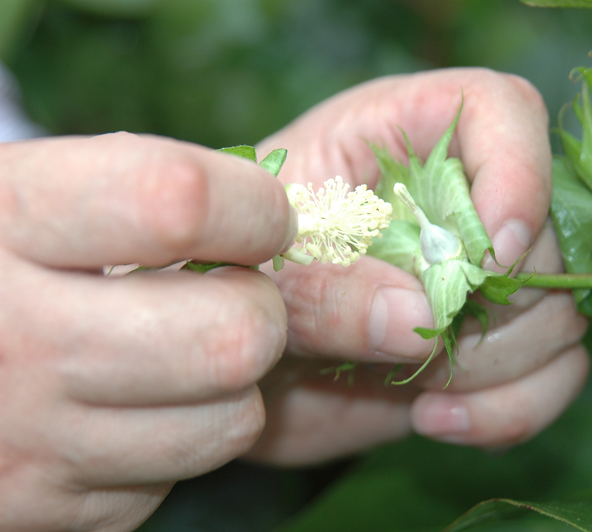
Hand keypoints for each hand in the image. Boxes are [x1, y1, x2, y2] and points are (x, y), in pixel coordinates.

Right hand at [0, 133, 294, 530]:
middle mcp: (17, 335)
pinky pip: (178, 478)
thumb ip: (144, 190)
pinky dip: (176, 441)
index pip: (182, 204)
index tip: (264, 216)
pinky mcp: (49, 506)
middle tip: (235, 296)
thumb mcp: (31, 195)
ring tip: (185, 354)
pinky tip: (131, 408)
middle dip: (262, 311)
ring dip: (232, 388)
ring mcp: (31, 436)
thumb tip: (273, 207)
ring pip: (231, 422)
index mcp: (10, 218)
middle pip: (235, 335)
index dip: (254, 207)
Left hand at [246, 68, 589, 464]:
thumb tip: (430, 317)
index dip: (518, 172)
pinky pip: (558, 373)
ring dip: (497, 362)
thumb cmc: (228, 281)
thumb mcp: (257, 271)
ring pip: (560, 309)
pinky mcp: (490, 345)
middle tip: (419, 341)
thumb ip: (326, 286)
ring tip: (414, 386)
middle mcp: (457, 200)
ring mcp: (480, 278)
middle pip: (546, 229)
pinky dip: (512, 408)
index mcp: (398, 139)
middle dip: (493, 301)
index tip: (487, 253)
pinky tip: (435, 419)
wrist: (230, 360)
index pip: (503, 111)